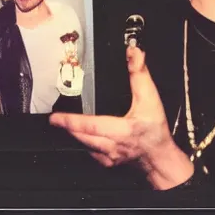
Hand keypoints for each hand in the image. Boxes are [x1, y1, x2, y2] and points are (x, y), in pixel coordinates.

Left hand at [49, 45, 193, 188]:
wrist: (160, 157)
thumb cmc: (155, 129)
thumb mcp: (150, 98)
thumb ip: (140, 73)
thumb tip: (133, 53)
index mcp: (121, 130)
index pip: (91, 126)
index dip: (71, 121)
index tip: (55, 118)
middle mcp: (112, 146)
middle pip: (81, 137)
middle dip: (66, 126)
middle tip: (54, 119)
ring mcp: (107, 157)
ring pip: (83, 145)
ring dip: (72, 133)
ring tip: (62, 123)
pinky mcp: (106, 162)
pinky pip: (88, 151)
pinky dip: (82, 141)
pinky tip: (78, 132)